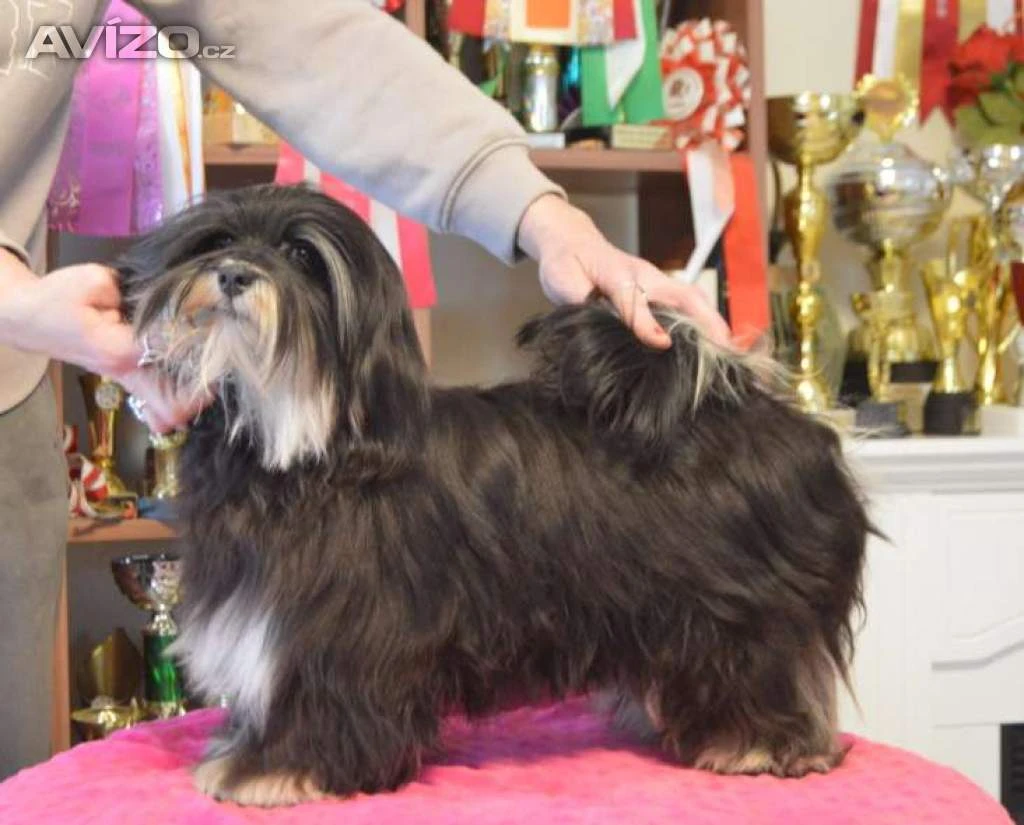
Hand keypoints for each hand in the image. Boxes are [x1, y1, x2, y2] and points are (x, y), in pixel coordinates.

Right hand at [0, 252, 202, 431]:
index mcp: (120, 350)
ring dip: (192, 396)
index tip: (221, 330)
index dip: (198, 342)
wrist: (30, 319)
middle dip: (200, 392)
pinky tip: (200, 377)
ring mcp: (126, 379)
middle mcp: (126, 372)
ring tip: (218, 373)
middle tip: (225, 370)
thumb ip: (135, 292)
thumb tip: (174, 297)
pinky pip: (159, 396)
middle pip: (173, 404)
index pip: (172, 355)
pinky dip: (179, 392)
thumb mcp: (95, 282)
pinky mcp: (127, 376)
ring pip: (166, 407)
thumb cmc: (58, 297)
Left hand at [516, 195, 731, 348]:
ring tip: (728, 352)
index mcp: (619, 274)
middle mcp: (645, 277)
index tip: (662, 344)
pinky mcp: (655, 291)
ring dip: (711, 323)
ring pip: (690, 301)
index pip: (635, 300)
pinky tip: (708, 346)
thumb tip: (598, 319)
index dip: (646, 324)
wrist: (568, 241)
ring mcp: (654, 283)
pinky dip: (701, 323)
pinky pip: (684, 306)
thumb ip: (581, 300)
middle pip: (685, 296)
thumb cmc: (565, 263)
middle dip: (708, 321)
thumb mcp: (565, 282)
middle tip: (726, 349)